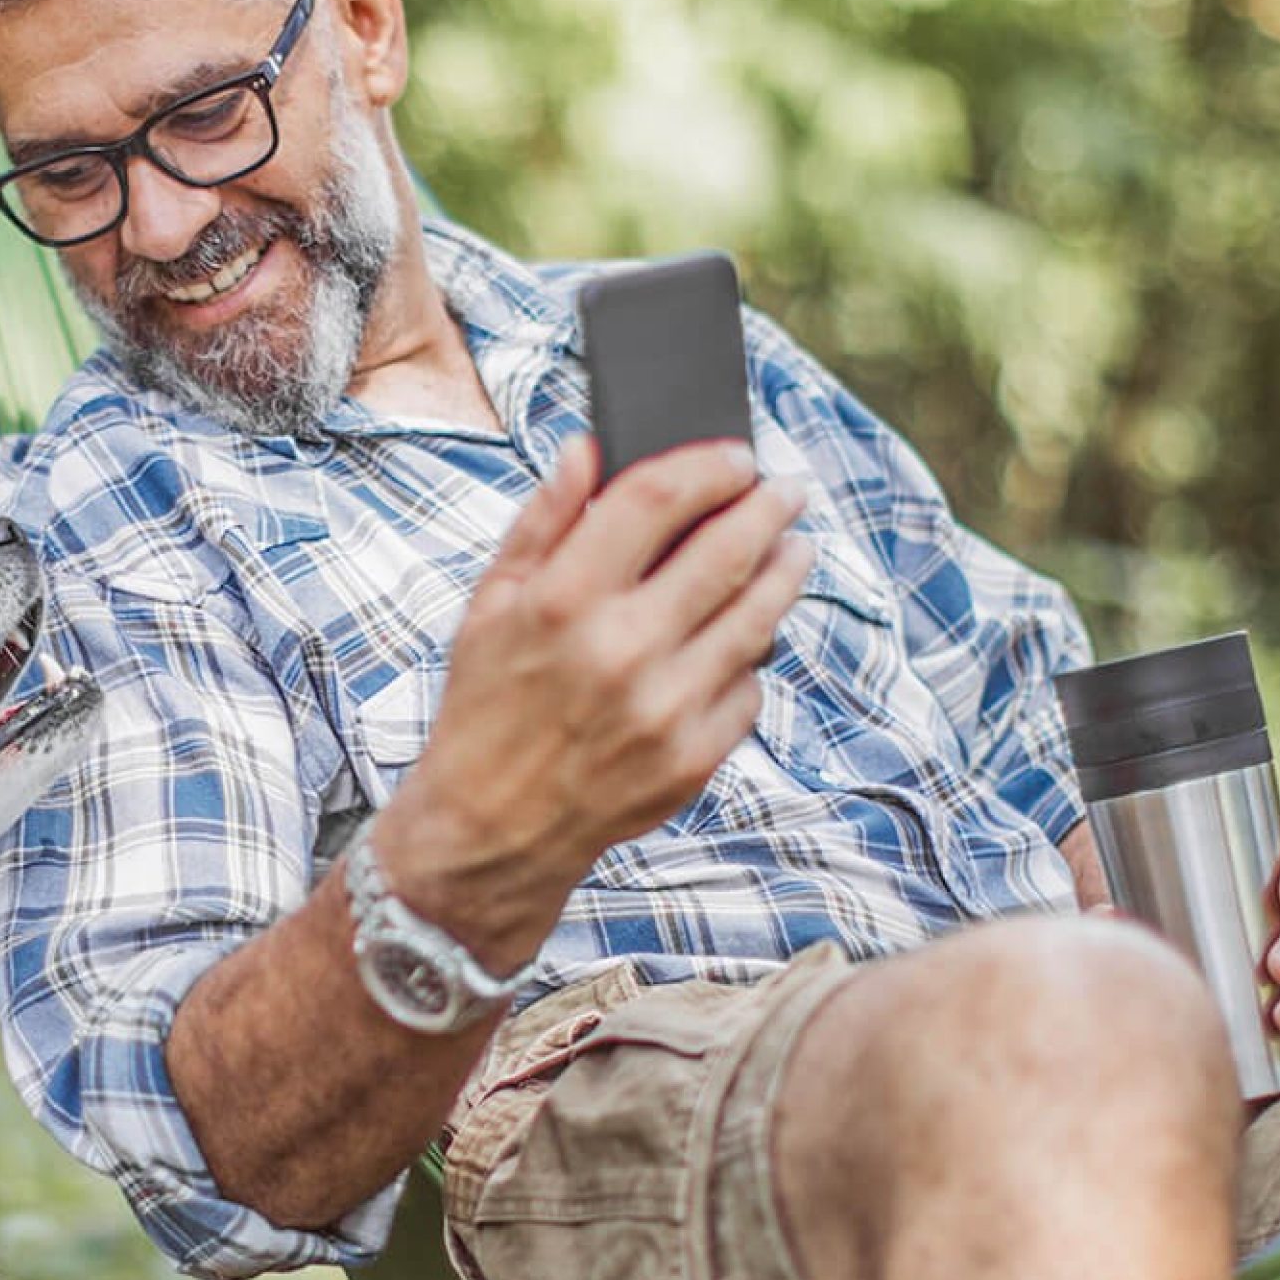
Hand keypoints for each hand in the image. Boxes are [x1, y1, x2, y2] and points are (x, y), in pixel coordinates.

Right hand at [374, 437, 812, 961]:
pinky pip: (748, 688)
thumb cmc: (487, 707)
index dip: (707, 466)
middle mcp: (620, 649)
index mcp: (562, 601)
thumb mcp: (489, 606)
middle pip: (727, 551)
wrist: (490, 832)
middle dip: (768, 508)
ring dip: (784, 572)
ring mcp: (665, 708)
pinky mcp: (694, 759)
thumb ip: (541, 522)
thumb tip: (588, 448)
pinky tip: (741, 643)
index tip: (736, 456)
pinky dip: (748, 659)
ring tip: (793, 550)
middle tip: (787, 490)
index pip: (657, 499)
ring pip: (758, 617)